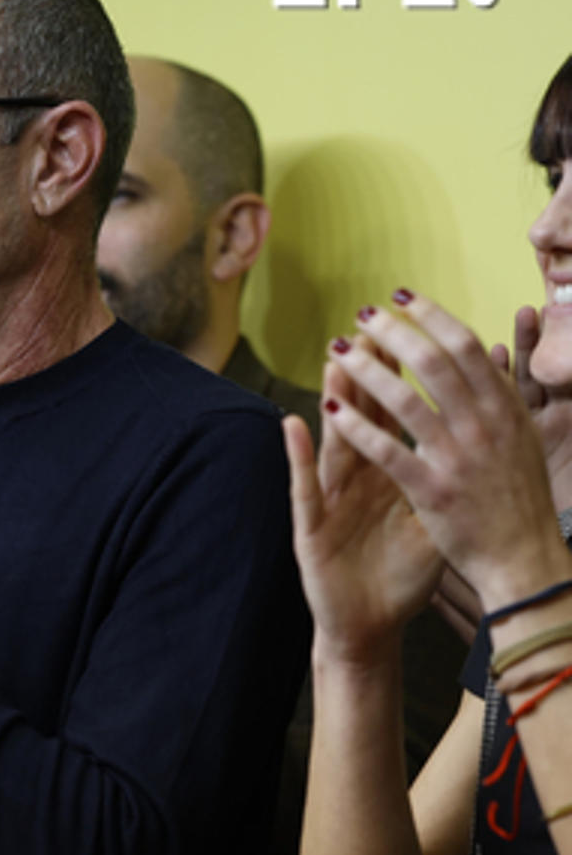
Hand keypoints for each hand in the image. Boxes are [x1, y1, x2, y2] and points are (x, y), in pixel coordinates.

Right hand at [284, 349, 439, 661]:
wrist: (368, 627)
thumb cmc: (401, 578)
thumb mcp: (435, 523)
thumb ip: (450, 479)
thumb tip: (490, 439)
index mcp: (388, 474)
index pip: (396, 413)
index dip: (404, 372)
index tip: (417, 329)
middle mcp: (356, 479)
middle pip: (363, 414)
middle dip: (370, 368)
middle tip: (375, 323)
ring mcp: (331, 500)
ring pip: (333, 439)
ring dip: (334, 398)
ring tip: (336, 356)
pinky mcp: (311, 526)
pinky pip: (305, 485)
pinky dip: (298, 455)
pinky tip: (293, 424)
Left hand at [326, 292, 571, 609]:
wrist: (525, 558)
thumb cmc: (519, 497)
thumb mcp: (522, 438)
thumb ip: (502, 396)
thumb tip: (488, 349)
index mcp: (507, 409)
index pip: (466, 346)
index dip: (432, 316)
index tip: (401, 296)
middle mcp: (486, 427)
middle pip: (434, 363)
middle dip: (394, 332)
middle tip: (361, 314)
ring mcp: (460, 458)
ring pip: (405, 401)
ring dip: (366, 371)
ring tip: (335, 351)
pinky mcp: (433, 491)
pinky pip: (388, 451)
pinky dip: (357, 427)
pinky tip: (329, 408)